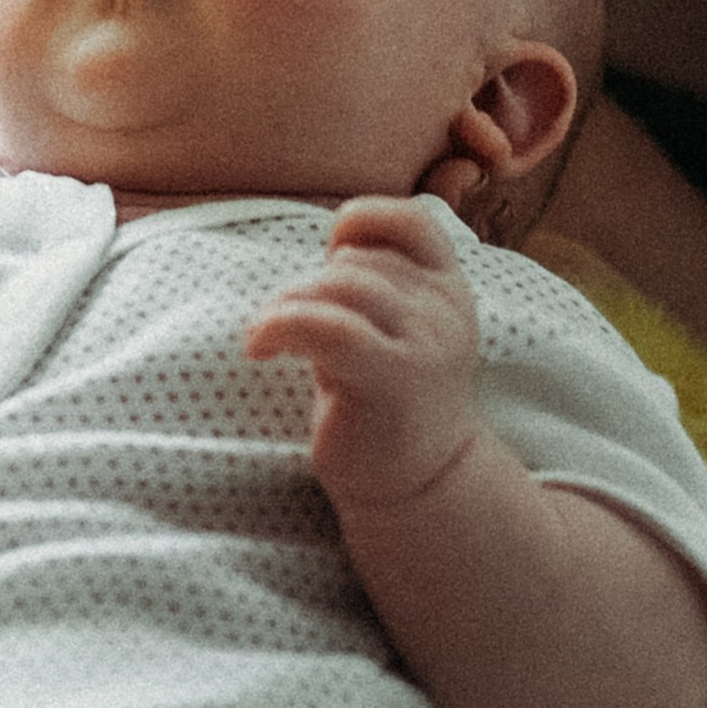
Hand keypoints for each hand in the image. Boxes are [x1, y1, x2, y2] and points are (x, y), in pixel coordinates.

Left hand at [244, 196, 479, 521]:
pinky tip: (258, 347)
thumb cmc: (385, 401)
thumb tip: (333, 240)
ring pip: (339, 286)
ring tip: (267, 338)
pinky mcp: (393, 379)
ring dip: (286, 305)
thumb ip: (375, 282)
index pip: (411, 221)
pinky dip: (280, 325)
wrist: (418, 486)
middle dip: (306, 286)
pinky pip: (328, 325)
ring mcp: (425, 345)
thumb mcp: (391, 330)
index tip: (329, 263)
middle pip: (355, 262)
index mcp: (448, 290)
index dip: (361, 223)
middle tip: (284, 326)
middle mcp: (445, 311)